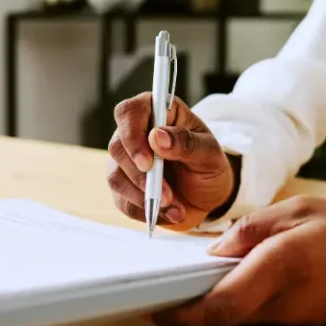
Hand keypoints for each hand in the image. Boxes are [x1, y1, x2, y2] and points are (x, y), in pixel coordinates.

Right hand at [107, 93, 236, 228]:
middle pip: (117, 148)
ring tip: (175, 208)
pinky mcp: (124, 187)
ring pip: (116, 177)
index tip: (148, 162)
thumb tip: (157, 136)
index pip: (129, 112)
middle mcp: (135, 134)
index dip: (131, 135)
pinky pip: (123, 202)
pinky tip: (168, 214)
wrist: (208, 195)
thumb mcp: (210, 153)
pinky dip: (145, 211)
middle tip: (167, 195)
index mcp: (156, 113)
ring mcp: (125, 161)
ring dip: (144, 197)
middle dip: (141, 176)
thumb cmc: (209, 165)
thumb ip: (186, 142)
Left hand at [154, 197, 325, 325]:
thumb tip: (212, 252)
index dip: (182, 314)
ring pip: (240, 318)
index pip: (219, 305)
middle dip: (190, 308)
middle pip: (223, 316)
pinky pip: (261, 316)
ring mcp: (297, 321)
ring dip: (214, 304)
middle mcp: (286, 303)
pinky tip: (235, 281)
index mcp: (282, 267)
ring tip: (194, 279)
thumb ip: (251, 229)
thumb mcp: (301, 209)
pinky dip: (239, 302)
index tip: (154, 307)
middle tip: (164, 290)